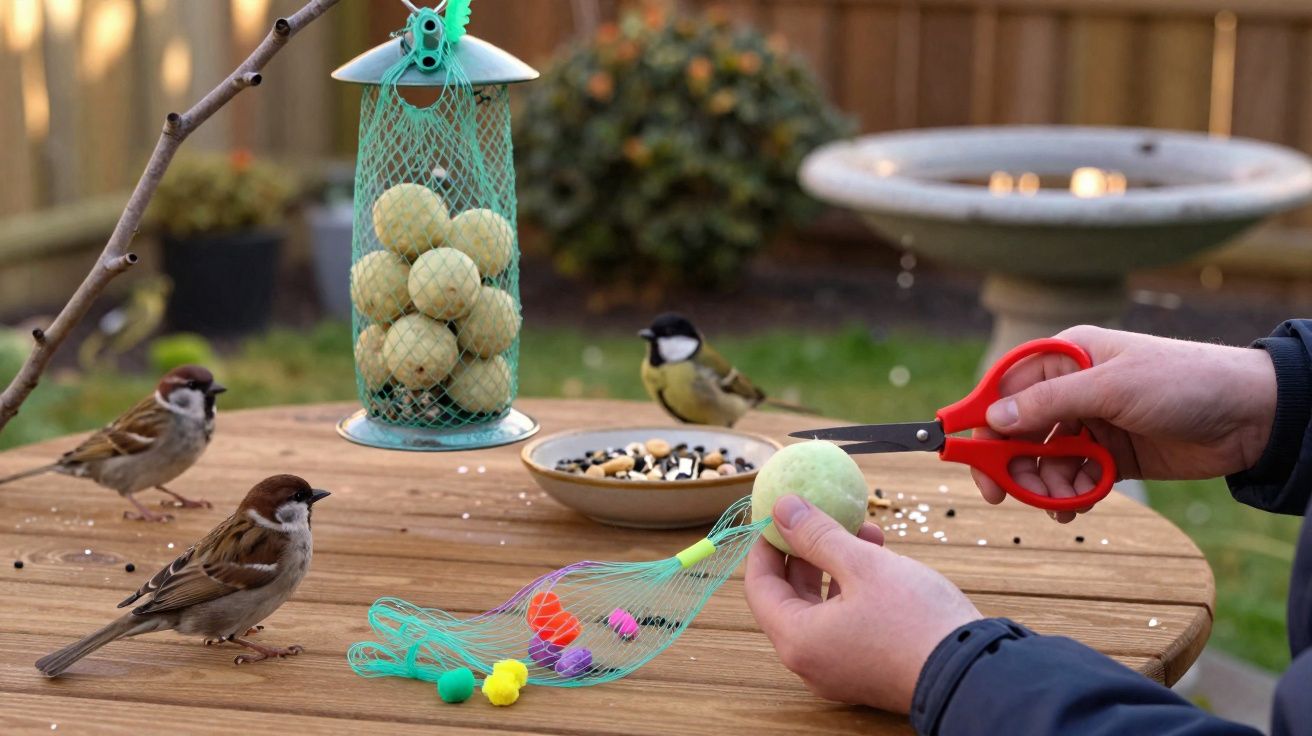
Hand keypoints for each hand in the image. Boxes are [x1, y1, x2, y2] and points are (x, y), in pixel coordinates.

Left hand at [744, 495, 980, 712]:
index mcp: (797, 639)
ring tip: (864, 530)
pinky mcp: (866, 669)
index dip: (765, 546)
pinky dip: (853, 589)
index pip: (759, 586)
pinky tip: (879, 557)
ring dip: (835, 565)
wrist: (974, 673)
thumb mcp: (862, 564)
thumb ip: (816, 534)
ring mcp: (838, 669)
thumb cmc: (915, 620)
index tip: (777, 516)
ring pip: (821, 607)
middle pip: (789, 596)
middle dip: (806, 551)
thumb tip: (781, 508)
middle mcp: (810, 661)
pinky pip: (844, 623)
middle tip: (820, 517)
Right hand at [975, 325, 1276, 521]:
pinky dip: (1070, 494)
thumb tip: (993, 417)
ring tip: (1062, 501)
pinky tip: (1079, 503)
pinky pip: (1073, 478)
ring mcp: (1091, 424)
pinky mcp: (1111, 455)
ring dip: (1044, 484)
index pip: (1006, 388)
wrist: (1252, 417)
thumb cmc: (1184, 382)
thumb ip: (1049, 403)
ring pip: (1043, 460)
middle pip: (1018, 430)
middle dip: (1010, 463)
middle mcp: (1073, 389)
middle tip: (1002, 494)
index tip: (963, 452)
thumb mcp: (1112, 387)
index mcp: (1067, 357)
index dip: (982, 420)